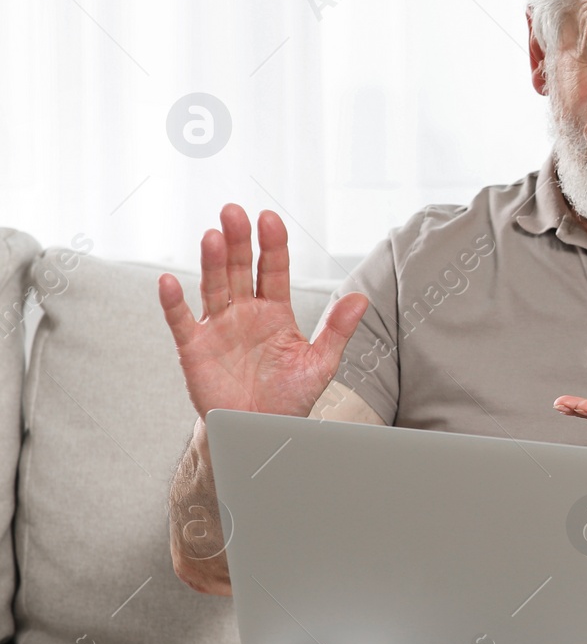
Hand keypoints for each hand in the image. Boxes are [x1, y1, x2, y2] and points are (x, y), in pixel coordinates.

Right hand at [157, 203, 369, 419]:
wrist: (259, 431)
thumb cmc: (289, 395)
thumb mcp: (320, 363)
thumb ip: (337, 330)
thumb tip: (361, 298)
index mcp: (276, 311)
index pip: (273, 270)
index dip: (271, 246)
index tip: (269, 219)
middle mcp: (245, 312)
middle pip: (239, 269)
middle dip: (238, 242)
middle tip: (234, 212)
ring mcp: (218, 327)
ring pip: (213, 287)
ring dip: (211, 262)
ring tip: (213, 236)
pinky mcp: (194, 348)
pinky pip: (182, 321)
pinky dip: (174, 302)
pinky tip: (168, 281)